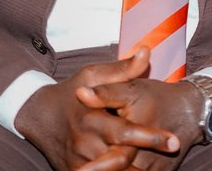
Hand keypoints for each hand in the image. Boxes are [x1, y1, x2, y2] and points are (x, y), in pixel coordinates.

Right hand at [15, 48, 179, 170]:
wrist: (37, 115)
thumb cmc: (71, 92)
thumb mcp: (92, 74)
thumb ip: (122, 69)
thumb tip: (146, 51)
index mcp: (91, 118)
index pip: (126, 132)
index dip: (151, 138)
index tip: (174, 141)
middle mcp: (84, 142)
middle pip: (120, 158)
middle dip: (145, 159)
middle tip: (174, 152)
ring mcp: (78, 161)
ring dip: (132, 170)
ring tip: (155, 167)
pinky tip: (135, 169)